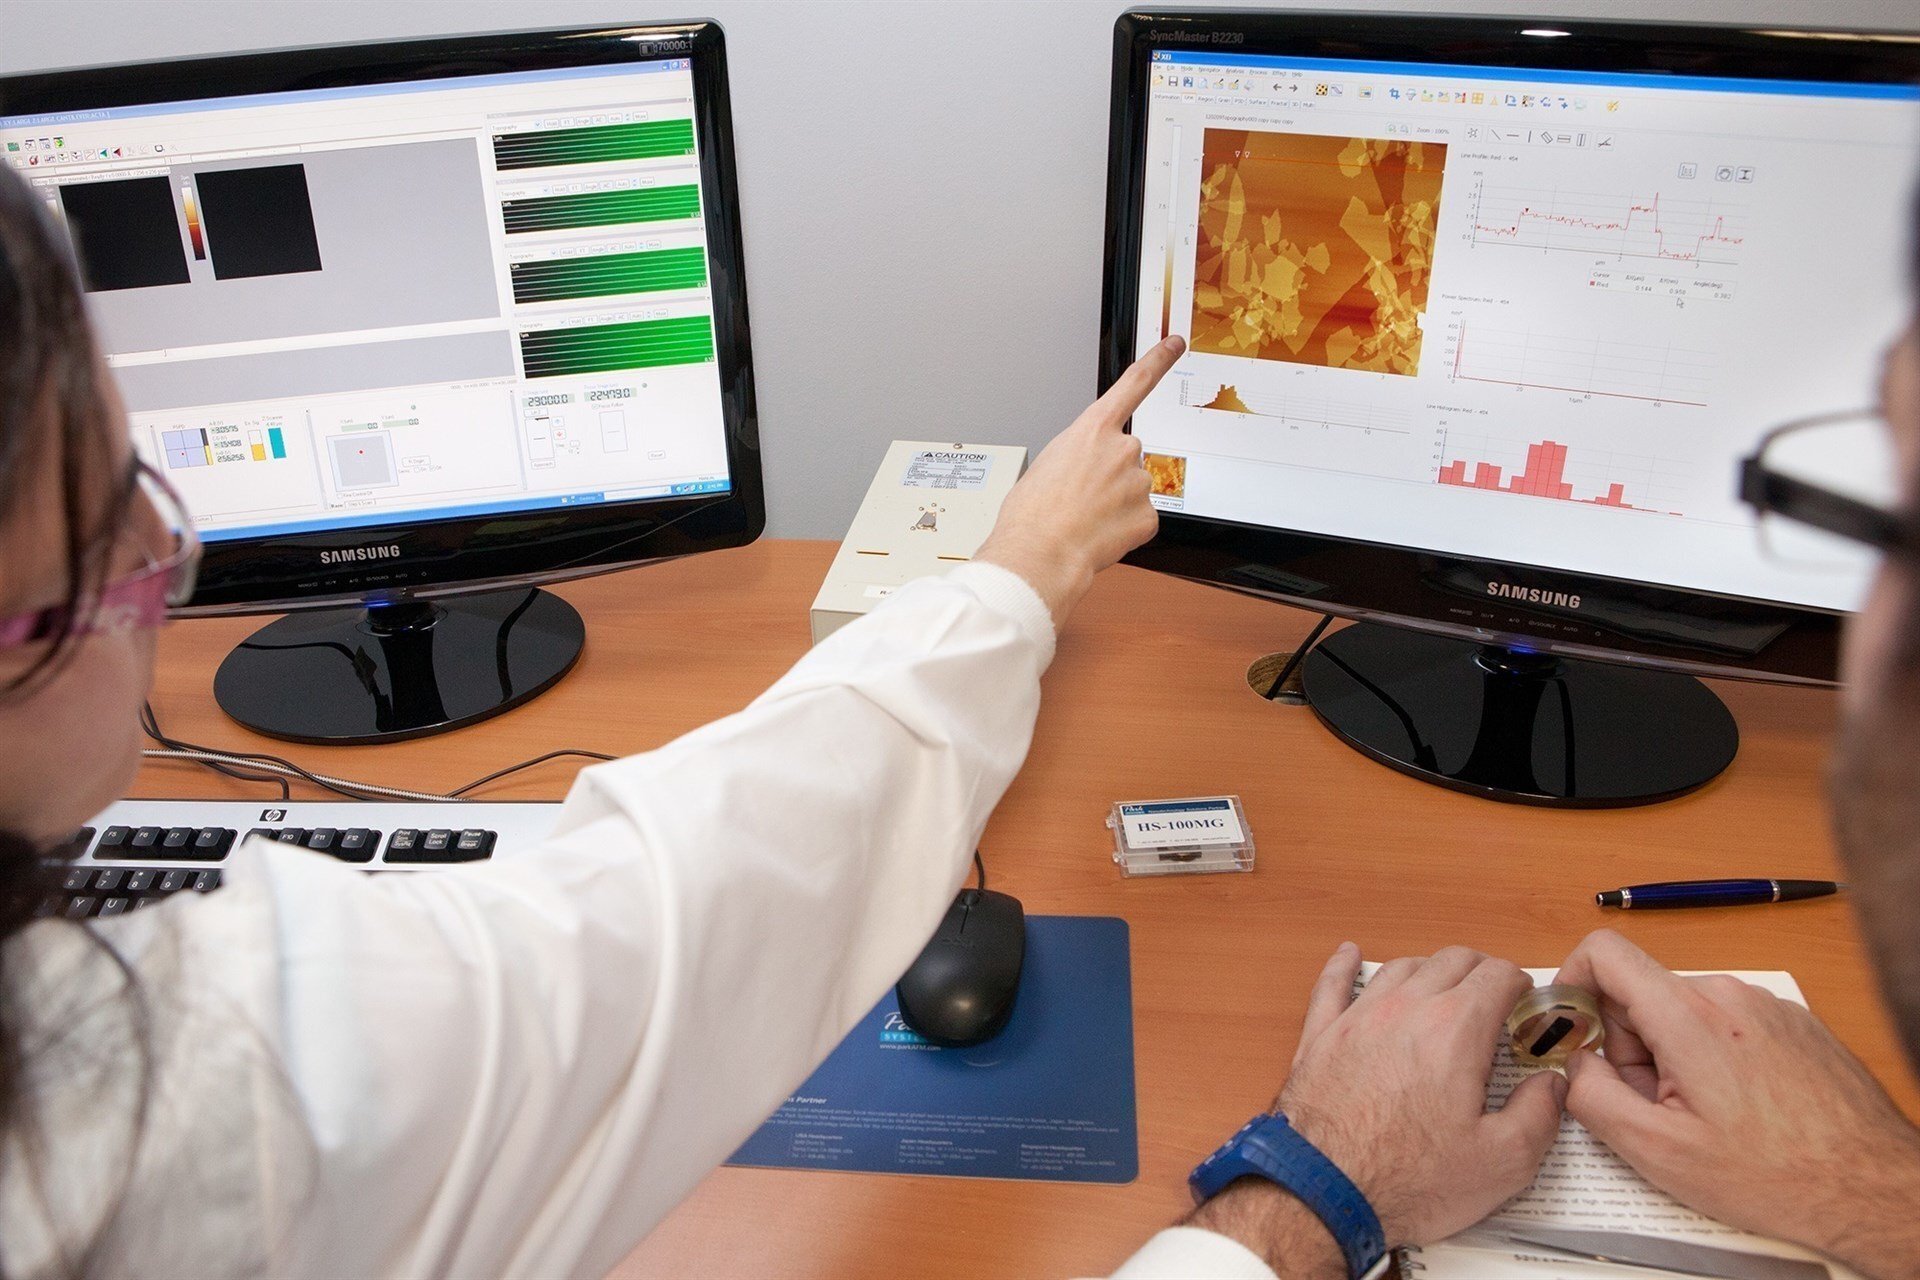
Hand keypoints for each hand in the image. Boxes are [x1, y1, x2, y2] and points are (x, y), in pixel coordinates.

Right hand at [974, 335, 1181, 626]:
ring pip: (1133, 490)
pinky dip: (1123, 529)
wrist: (1040, 553)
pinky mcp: (1148, 515)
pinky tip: (1099, 535)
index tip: (1175, 345)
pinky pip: (1139, 519)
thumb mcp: (1045, 465)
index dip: (1158, 361)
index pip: (1134, 384)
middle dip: (1110, 476)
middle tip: (1080, 500)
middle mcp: (1123, 449)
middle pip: (1126, 456)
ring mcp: (1139, 481)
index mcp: (1092, 430)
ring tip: (1083, 520)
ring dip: (1114, 505)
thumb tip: (1087, 471)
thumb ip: (1077, 455)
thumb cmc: (1031, 514)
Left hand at [1187, 944, 1566, 1276]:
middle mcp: (1406, 1008)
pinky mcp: (1320, 1036)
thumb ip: (1540, 1113)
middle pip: (1451, 961)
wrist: (1323, 1194)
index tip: (1527, 1007)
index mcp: (1456, 1029)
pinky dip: (1344, 966)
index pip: (1497, 975)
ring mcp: (1357, 1017)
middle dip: (1481, 972)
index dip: (1520, 986)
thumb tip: (1552, 1083)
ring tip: (1443, 989)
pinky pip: (1332, 984)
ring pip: (1400, 968)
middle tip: (1495, 999)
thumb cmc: (1412, 1181)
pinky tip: (1349, 954)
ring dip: (1429, 971)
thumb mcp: (1503, 1161)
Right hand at [1556, 929, 1919, 1277]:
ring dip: (1674, 1056)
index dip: (1573, 983)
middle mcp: (1728, 995)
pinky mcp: (1795, 1023)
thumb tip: (1573, 1060)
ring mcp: (1766, 1007)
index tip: (1573, 1029)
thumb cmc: (1773, 1175)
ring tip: (1704, 1118)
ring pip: (1686, 1012)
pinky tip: (1741, 1111)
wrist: (1871, 1189)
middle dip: (1631, 1046)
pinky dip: (1715, 1059)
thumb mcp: (1656, 1150)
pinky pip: (1728, 1025)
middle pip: (1643, 993)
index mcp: (1688, 1016)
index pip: (1604, 952)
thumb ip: (1591, 1094)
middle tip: (1655, 1108)